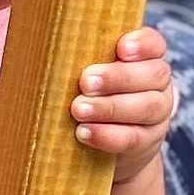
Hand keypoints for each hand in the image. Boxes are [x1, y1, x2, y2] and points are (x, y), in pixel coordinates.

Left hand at [71, 26, 173, 182]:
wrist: (101, 150)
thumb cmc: (86, 98)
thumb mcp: (86, 76)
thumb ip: (77, 61)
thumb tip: (36, 48)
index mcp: (146, 59)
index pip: (154, 45)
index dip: (142, 44)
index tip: (121, 48)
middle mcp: (157, 84)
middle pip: (153, 74)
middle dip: (117, 77)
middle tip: (85, 82)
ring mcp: (156, 114)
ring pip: (147, 107)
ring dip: (110, 108)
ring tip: (78, 109)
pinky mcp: (146, 142)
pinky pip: (133, 138)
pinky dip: (108, 136)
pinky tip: (84, 132)